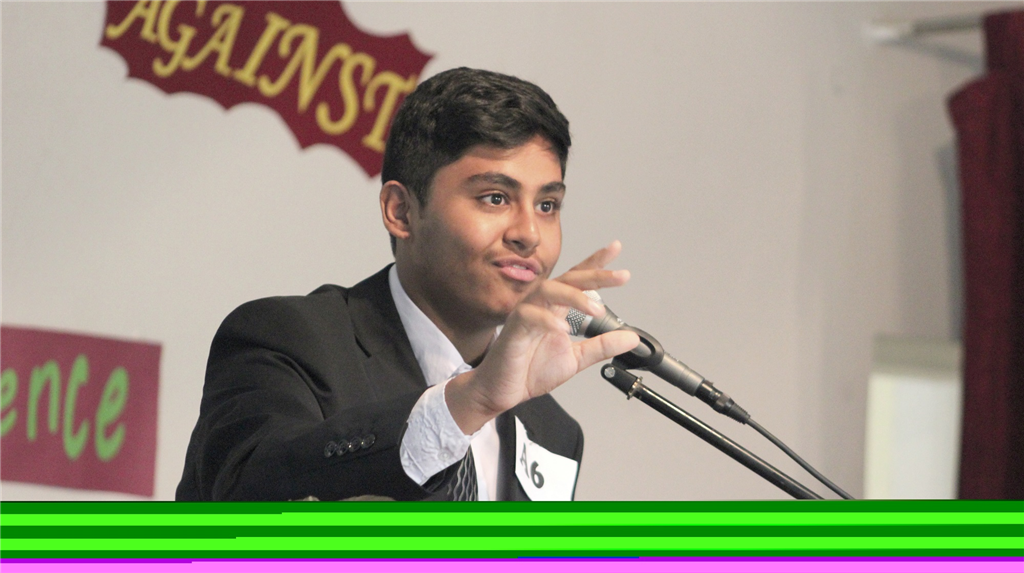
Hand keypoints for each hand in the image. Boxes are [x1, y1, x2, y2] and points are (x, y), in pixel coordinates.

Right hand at [445, 241, 639, 433]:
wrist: (504, 390)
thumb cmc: (531, 370)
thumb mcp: (576, 358)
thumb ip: (602, 346)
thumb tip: (632, 337)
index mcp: (557, 308)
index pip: (578, 279)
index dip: (596, 262)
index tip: (616, 247)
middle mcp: (542, 305)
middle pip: (569, 279)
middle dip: (595, 275)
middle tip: (620, 276)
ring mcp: (526, 314)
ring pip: (549, 290)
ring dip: (576, 297)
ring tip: (597, 310)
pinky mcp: (513, 329)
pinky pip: (530, 316)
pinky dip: (548, 321)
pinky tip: (563, 330)